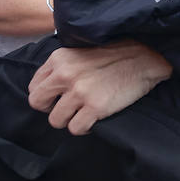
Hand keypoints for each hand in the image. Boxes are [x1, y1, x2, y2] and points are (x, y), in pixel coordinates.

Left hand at [27, 41, 172, 134]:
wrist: (144, 58)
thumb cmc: (114, 55)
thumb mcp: (80, 51)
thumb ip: (61, 67)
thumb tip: (46, 88)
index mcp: (59, 59)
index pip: (34, 87)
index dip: (46, 95)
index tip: (58, 97)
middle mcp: (65, 74)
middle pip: (38, 103)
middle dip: (50, 109)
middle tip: (66, 108)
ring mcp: (80, 92)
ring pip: (56, 120)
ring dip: (69, 120)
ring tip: (83, 113)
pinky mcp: (95, 107)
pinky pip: (75, 129)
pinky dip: (84, 127)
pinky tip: (93, 119)